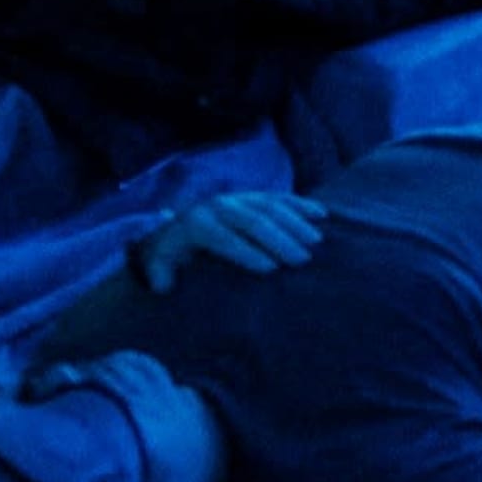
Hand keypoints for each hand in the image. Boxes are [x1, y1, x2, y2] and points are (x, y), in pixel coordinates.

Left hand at [131, 187, 330, 291]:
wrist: (178, 224)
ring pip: (270, 206)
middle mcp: (219, 205)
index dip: (247, 252)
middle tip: (302, 259)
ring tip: (315, 241)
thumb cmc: (176, 252)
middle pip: (253, 220)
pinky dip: (302, 204)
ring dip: (295, 222)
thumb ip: (160, 275)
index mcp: (197, 224)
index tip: (270, 269)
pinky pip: (281, 196)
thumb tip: (163, 287)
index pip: (224, 238)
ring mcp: (239, 197)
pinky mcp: (255, 194)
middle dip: (279, 239)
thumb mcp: (160, 263)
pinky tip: (321, 215)